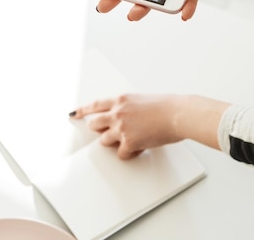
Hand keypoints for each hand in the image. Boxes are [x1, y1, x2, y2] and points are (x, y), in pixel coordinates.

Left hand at [70, 93, 228, 159]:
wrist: (178, 114)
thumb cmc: (167, 106)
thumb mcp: (143, 100)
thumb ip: (129, 107)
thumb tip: (126, 118)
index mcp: (121, 100)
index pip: (96, 105)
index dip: (83, 110)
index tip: (75, 114)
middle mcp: (118, 112)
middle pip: (94, 124)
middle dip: (99, 130)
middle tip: (109, 133)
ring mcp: (121, 128)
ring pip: (104, 141)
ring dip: (115, 143)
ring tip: (132, 140)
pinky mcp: (128, 142)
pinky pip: (121, 153)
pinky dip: (130, 153)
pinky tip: (141, 147)